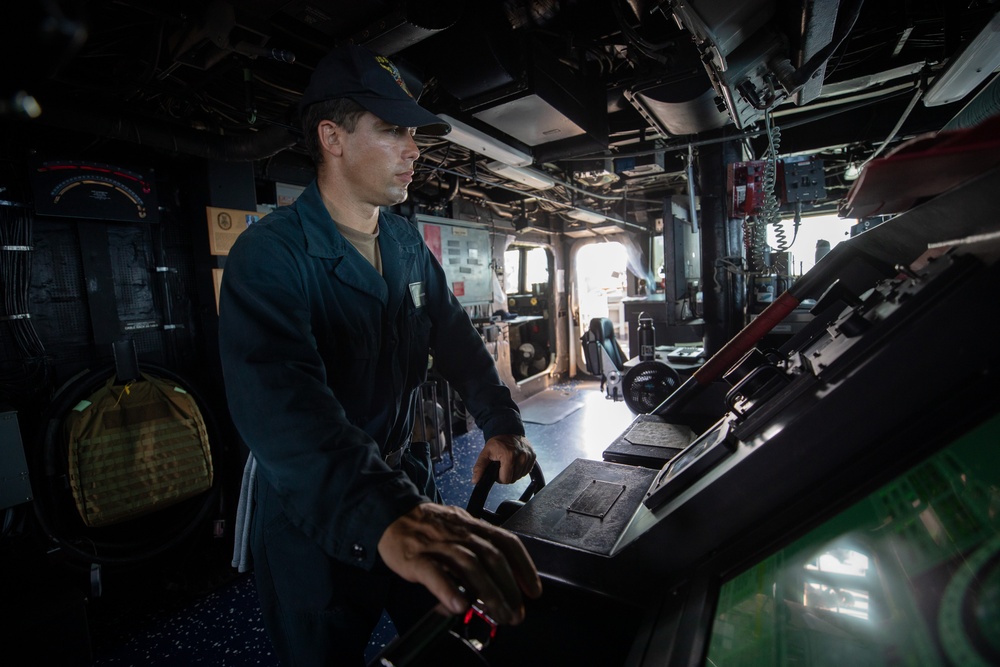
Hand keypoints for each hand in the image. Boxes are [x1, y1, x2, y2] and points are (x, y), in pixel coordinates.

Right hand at [377, 503, 542, 623]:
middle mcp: (461, 534)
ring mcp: (439, 545)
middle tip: (516, 613)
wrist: (392, 514)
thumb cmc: (429, 526)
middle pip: (492, 558)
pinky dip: (448, 590)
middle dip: (509, 588)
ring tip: (498, 615)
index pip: (507, 542)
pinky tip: (459, 606)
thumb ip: (479, 549)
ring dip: (488, 593)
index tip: (533, 591)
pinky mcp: (416, 558)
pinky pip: (434, 574)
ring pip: (469, 566)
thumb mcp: (460, 528)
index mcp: (474, 527)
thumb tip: (501, 580)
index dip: (524, 567)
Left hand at [472, 434, 535, 483]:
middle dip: (506, 475)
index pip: (505, 480)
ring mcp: (528, 456)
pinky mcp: (533, 456)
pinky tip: (515, 462)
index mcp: (509, 456)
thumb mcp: (485, 454)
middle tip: (502, 465)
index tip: (497, 469)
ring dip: (513, 472)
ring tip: (508, 463)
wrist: (507, 430)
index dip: (499, 477)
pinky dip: (520, 469)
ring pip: (520, 476)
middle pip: (513, 479)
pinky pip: (526, 471)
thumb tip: (475, 481)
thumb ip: (479, 468)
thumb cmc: (496, 442)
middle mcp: (521, 457)